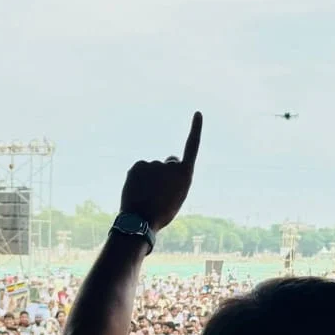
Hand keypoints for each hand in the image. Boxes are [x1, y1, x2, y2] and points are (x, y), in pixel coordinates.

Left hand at [118, 112, 201, 232]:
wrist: (141, 220)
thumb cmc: (162, 213)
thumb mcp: (176, 196)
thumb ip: (174, 179)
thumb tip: (162, 168)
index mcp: (185, 174)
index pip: (192, 146)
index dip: (195, 129)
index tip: (197, 113)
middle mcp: (171, 165)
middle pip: (170, 163)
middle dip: (166, 172)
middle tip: (160, 191)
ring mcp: (154, 164)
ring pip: (153, 169)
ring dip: (150, 179)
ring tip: (147, 196)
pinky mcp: (138, 165)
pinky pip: (140, 170)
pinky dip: (138, 178)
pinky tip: (138, 191)